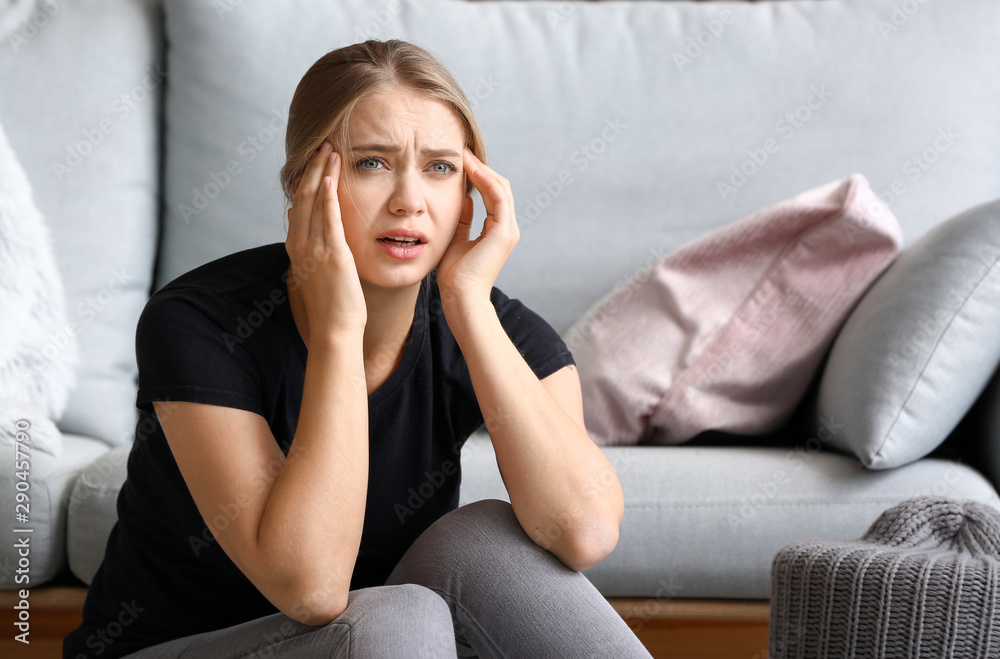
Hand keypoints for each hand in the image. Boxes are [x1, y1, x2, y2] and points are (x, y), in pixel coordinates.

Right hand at [285, 141, 366, 338]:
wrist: (335, 329)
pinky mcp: (333, 254)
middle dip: (313, 167)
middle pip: (303, 196)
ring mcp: (314, 248)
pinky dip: (328, 195)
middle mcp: (300, 244)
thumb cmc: (331, 304)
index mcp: (296, 247)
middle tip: (322, 143)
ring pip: (314, 201)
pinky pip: (328, 218)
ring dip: (322, 172)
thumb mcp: (313, 269)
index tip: (315, 158)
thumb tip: (297, 216)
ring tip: (330, 149)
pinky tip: (331, 175)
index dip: (306, 178)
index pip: (299, 204)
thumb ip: (307, 243)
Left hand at [436, 148, 519, 304]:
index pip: (492, 195)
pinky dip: (486, 181)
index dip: (478, 176)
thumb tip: (465, 199)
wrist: (461, 297)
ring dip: (482, 170)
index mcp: (498, 231)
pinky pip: (498, 197)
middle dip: (481, 168)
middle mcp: (507, 228)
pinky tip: (471, 170)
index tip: (461, 162)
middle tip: (463, 152)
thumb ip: (464, 220)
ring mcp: (508, 230)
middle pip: (499, 188)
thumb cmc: (456, 276)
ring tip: (465, 156)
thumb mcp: (457, 239)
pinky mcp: (503, 232)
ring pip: (501, 188)